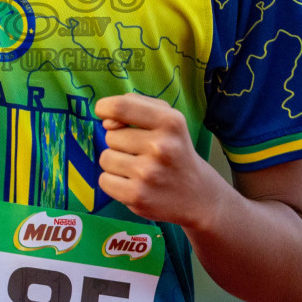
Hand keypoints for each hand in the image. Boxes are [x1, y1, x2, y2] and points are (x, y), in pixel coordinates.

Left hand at [96, 92, 220, 229]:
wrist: (197, 194)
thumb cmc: (175, 149)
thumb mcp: (168, 118)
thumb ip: (136, 105)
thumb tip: (107, 122)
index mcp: (170, 122)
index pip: (120, 107)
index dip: (104, 107)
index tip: (104, 113)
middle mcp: (161, 147)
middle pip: (110, 135)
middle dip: (119, 141)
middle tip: (141, 151)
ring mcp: (148, 173)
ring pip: (105, 158)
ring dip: (115, 162)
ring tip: (137, 168)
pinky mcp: (137, 196)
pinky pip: (104, 180)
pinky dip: (113, 182)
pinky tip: (132, 183)